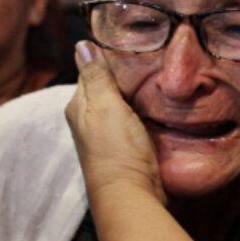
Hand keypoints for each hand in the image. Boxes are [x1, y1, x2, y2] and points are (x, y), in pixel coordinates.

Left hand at [65, 41, 165, 205]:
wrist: (131, 195)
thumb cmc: (116, 151)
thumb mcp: (106, 106)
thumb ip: (96, 77)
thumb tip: (82, 44)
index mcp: (79, 106)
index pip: (92, 70)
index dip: (111, 57)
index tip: (134, 45)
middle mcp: (90, 119)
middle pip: (108, 87)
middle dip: (127, 74)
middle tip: (153, 59)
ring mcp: (108, 135)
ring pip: (123, 104)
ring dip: (138, 93)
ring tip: (160, 78)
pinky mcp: (126, 147)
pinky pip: (135, 120)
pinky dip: (145, 111)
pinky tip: (160, 106)